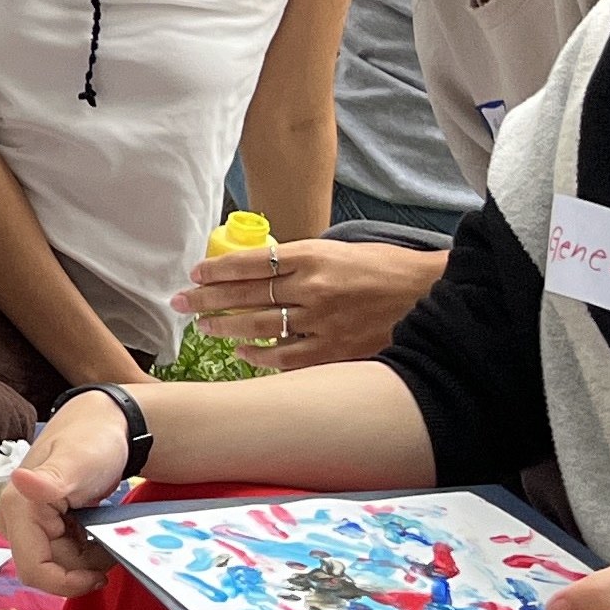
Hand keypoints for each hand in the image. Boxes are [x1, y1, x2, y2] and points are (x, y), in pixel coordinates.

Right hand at [0, 391, 136, 597]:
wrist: (101, 426)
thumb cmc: (91, 440)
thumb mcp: (78, 460)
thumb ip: (51, 479)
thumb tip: (21, 481)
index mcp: (18, 507)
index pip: (34, 569)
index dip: (66, 583)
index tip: (99, 576)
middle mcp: (15, 519)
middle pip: (48, 568)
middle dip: (80, 565)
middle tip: (108, 541)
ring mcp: (27, 524)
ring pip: (57, 565)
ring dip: (85, 559)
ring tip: (104, 531)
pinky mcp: (40, 527)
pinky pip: (61, 555)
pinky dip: (83, 551)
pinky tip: (93, 530)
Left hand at [171, 237, 449, 370]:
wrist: (428, 295)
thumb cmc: (383, 269)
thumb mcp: (338, 251)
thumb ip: (299, 262)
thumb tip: (257, 271)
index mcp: (313, 256)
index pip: (252, 263)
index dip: (218, 269)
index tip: (195, 273)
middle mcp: (314, 288)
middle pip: (246, 294)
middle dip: (207, 298)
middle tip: (181, 301)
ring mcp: (322, 321)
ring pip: (260, 326)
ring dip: (226, 326)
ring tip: (203, 326)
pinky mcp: (334, 350)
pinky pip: (285, 358)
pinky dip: (259, 355)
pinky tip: (242, 351)